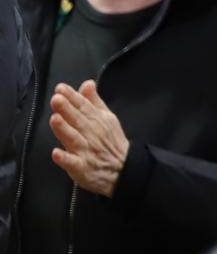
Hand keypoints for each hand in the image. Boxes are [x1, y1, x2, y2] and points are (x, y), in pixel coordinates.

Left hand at [50, 80, 129, 196]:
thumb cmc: (111, 143)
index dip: (72, 97)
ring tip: (55, 119)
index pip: (84, 106)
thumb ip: (94, 101)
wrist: (124, 170)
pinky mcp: (82, 168)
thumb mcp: (107, 119)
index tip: (61, 88)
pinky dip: (65, 159)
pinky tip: (56, 153)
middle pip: (78, 120)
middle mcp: (92, 134)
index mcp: (98, 121)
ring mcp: (86, 151)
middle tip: (56, 99)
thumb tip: (87, 83)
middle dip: (67, 109)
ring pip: (74, 139)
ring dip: (64, 129)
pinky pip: (73, 163)